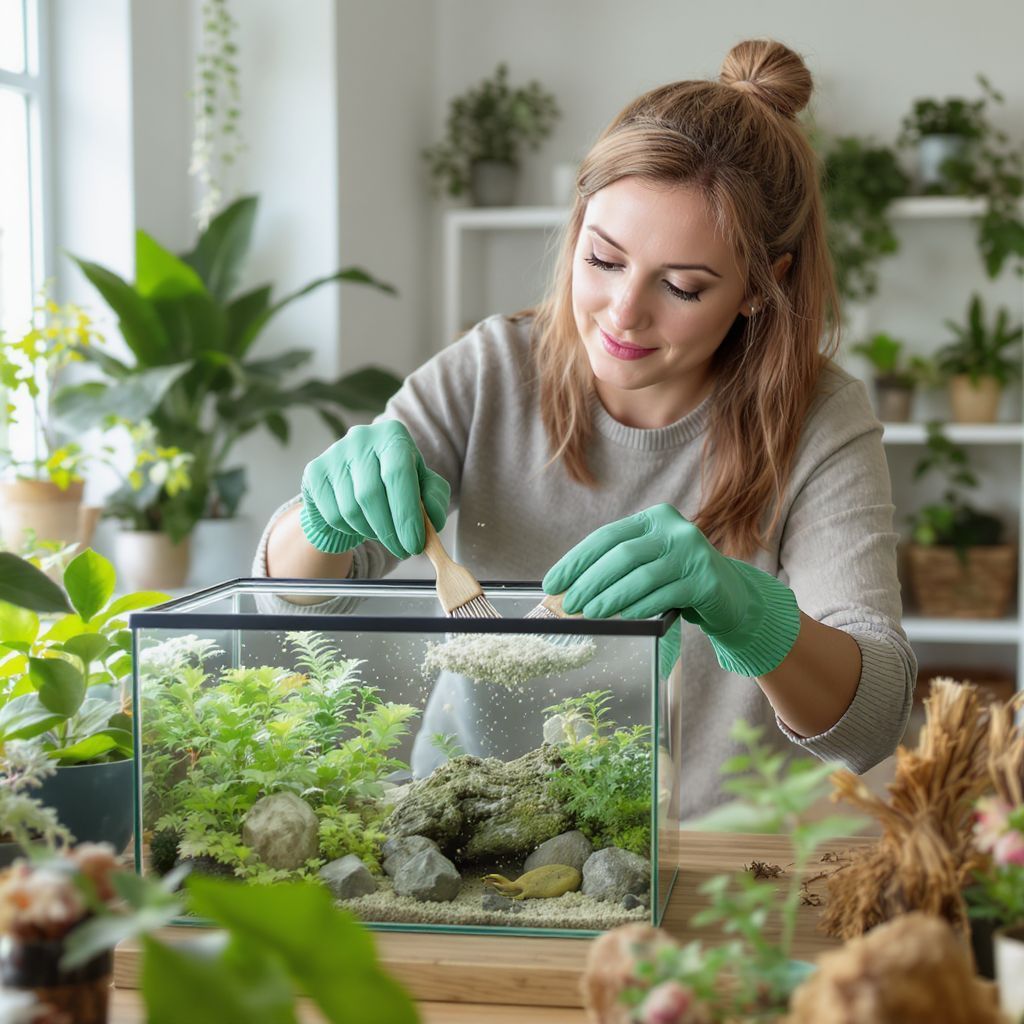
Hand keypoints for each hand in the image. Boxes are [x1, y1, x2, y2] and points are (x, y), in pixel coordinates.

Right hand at [299, 420, 449, 558]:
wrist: (355, 482)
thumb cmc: (396, 483)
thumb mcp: (422, 485)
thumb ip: (434, 498)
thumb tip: (433, 520)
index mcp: (392, 435)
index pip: (398, 474)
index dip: (407, 514)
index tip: (415, 544)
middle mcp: (360, 438)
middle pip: (372, 494)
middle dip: (391, 531)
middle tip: (404, 550)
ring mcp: (333, 454)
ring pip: (351, 508)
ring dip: (372, 531)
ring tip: (384, 534)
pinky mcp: (314, 473)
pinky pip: (333, 514)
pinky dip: (351, 529)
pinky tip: (362, 525)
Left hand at [542, 503, 799, 676]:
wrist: (732, 596)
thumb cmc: (679, 581)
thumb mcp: (649, 564)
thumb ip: (617, 568)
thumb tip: (569, 590)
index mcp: (654, 518)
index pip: (606, 537)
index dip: (576, 560)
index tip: (553, 582)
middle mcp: (675, 528)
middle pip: (622, 554)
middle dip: (589, 581)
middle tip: (569, 604)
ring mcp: (693, 552)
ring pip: (642, 575)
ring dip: (611, 596)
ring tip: (589, 613)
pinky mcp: (706, 579)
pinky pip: (665, 593)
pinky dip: (641, 606)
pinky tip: (625, 617)